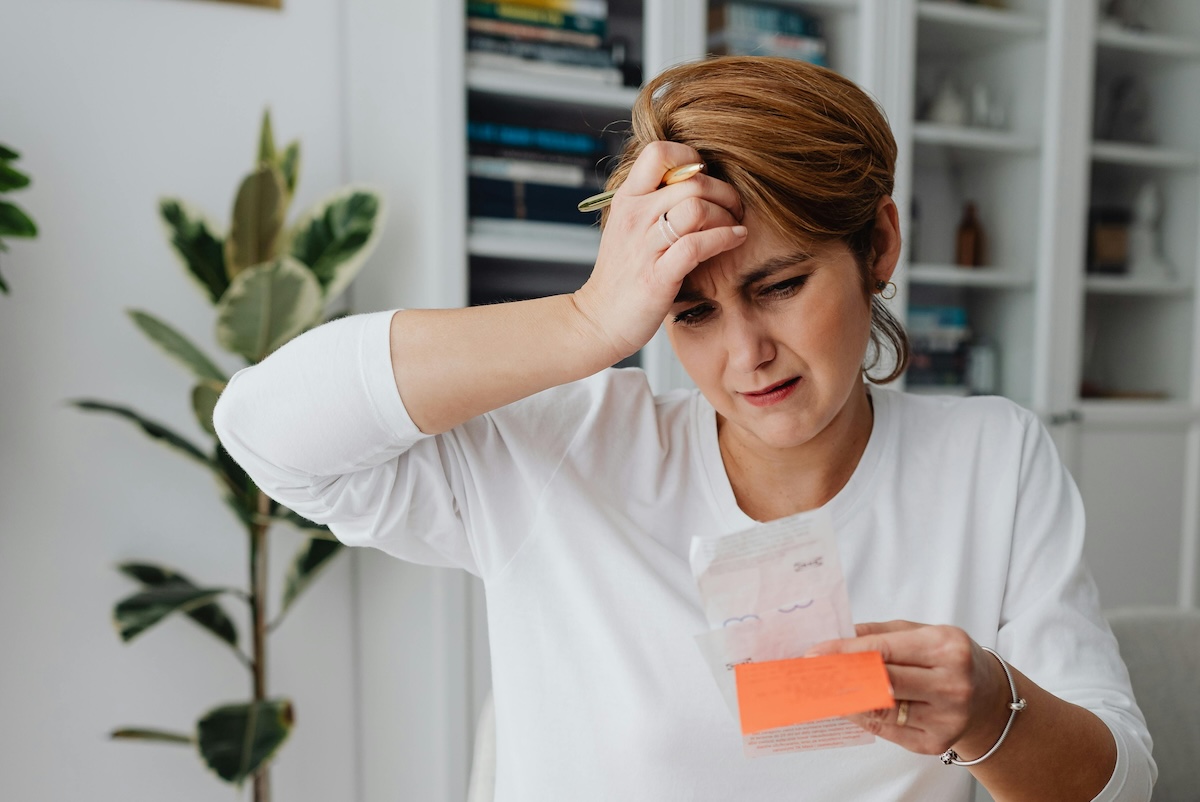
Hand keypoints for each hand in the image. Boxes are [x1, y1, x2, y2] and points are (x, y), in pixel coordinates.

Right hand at [572, 141, 746, 360]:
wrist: (599, 320)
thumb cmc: (623, 275)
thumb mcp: (630, 227)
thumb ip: (655, 202)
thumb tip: (693, 178)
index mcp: (628, 199)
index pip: (659, 152)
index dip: (690, 158)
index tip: (705, 178)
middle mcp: (634, 216)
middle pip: (691, 181)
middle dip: (724, 191)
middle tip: (734, 207)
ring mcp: (644, 246)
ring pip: (696, 208)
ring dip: (726, 214)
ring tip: (735, 224)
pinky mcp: (657, 275)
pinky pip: (696, 245)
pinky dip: (724, 238)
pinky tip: (735, 239)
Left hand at [807, 621, 1011, 757]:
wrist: (989, 696)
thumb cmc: (949, 657)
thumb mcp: (921, 632)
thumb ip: (879, 634)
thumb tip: (837, 638)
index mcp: (947, 648)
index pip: (884, 650)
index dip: (845, 652)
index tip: (815, 652)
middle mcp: (952, 684)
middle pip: (882, 682)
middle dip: (842, 676)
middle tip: (812, 672)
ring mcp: (947, 717)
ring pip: (882, 709)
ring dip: (847, 699)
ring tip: (823, 689)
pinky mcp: (937, 742)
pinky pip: (888, 730)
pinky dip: (863, 717)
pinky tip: (848, 706)